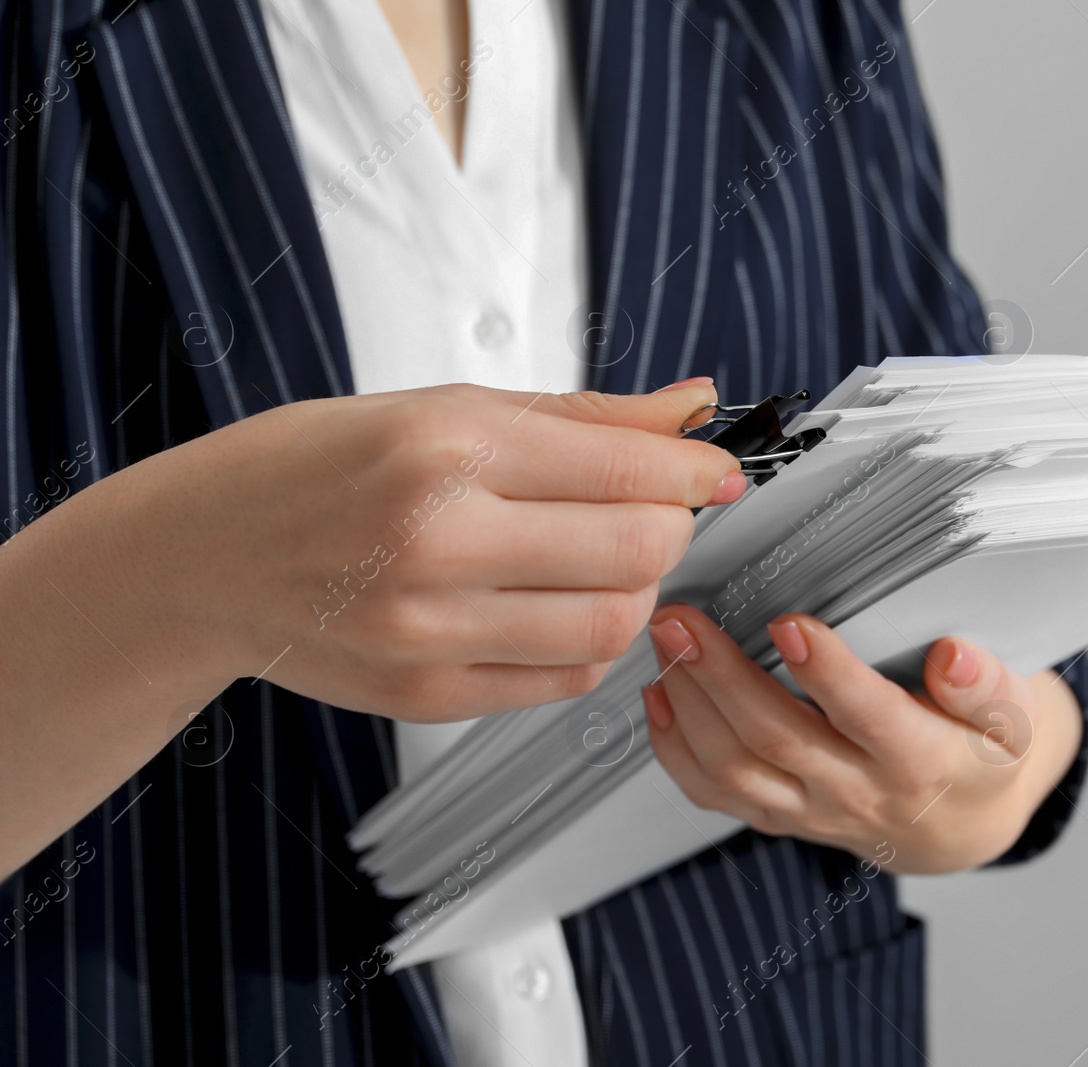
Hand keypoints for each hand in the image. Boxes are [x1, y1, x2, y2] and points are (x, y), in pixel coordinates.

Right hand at [0, 379, 737, 873]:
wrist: (200, 559)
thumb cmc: (312, 467)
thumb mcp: (444, 406)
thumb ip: (584, 416)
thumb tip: (693, 409)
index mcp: (445, 446)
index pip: (629, 470)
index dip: (697, 472)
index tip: (714, 471)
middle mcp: (438, 540)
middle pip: (639, 553)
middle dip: (670, 528)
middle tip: (649, 510)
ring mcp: (431, 630)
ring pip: (614, 625)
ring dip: (637, 591)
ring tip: (599, 559)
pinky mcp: (430, 695)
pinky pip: (567, 679)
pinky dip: (589, 642)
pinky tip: (555, 605)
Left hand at [643, 606, 1082, 873]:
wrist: (956, 826)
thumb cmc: (979, 755)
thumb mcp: (1013, 719)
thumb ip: (987, 687)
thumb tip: (953, 656)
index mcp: (920, 760)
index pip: (869, 717)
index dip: (828, 674)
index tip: (789, 623)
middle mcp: (857, 791)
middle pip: (778, 739)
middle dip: (721, 676)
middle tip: (684, 618)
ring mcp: (809, 810)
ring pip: (734, 769)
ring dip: (688, 704)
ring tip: (665, 642)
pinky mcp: (777, 815)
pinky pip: (715, 794)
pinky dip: (675, 748)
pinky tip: (658, 696)